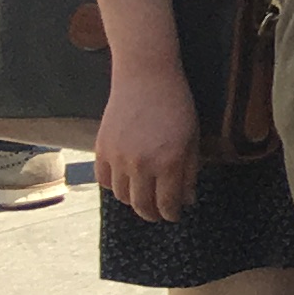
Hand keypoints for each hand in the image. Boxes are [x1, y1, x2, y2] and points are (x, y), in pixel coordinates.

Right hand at [92, 61, 201, 225]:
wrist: (146, 78)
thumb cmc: (177, 106)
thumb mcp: (192, 138)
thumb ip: (189, 172)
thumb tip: (186, 201)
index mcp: (169, 162)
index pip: (167, 203)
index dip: (171, 214)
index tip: (174, 216)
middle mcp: (141, 164)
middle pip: (142, 205)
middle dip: (152, 214)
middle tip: (158, 214)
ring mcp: (119, 158)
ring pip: (121, 196)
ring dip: (133, 201)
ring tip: (142, 198)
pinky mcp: (101, 149)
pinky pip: (104, 181)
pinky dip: (114, 187)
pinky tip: (125, 184)